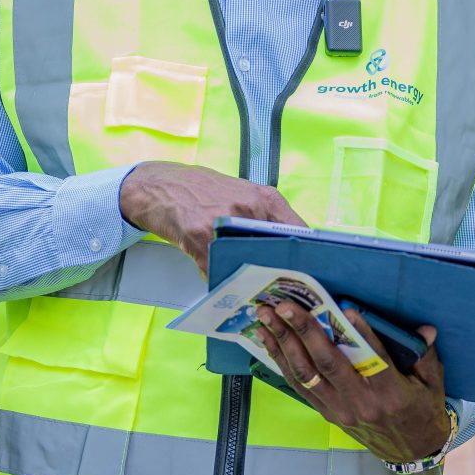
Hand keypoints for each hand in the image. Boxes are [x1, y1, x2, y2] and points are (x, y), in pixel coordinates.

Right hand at [118, 163, 303, 272]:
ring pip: (246, 265)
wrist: (161, 186)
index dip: (309, 255)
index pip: (299, 231)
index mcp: (263, 198)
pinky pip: (217, 271)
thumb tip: (293, 246)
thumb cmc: (203, 190)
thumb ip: (266, 216)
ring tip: (248, 285)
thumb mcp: (243, 193)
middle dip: (278, 272)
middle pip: (275, 253)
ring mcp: (223, 223)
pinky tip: (217, 275)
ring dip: (247, 279)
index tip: (313, 272)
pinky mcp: (200, 238)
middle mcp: (246, 208)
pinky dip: (218, 278)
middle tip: (281, 287)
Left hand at [253, 302, 450, 465]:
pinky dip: (281, 360)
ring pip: (307, 374)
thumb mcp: (432, 383)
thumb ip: (425, 354)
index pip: (374, 361)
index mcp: (392, 394)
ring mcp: (340, 410)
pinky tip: (268, 339)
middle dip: (304, 331)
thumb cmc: (423, 410)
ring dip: (283, 343)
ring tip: (266, 316)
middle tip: (285, 305)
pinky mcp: (327, 414)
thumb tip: (425, 328)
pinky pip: (299, 385)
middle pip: (329, 364)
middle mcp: (362, 404)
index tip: (346, 309)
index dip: (361, 335)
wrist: (411, 452)